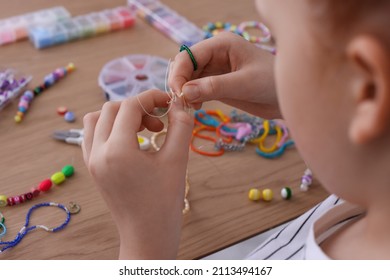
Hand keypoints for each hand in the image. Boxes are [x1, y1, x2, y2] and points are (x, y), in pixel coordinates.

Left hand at [82, 90, 192, 258]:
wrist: (147, 234)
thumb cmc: (164, 201)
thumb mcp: (177, 159)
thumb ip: (180, 126)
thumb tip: (179, 104)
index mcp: (117, 150)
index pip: (130, 106)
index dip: (152, 98)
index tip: (169, 102)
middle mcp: (97, 153)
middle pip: (111, 109)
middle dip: (137, 107)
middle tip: (159, 122)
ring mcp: (91, 161)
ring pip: (96, 119)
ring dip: (120, 116)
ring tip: (143, 129)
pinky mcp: (92, 168)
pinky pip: (92, 136)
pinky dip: (109, 128)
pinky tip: (130, 140)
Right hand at [169, 32, 280, 118]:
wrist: (288, 98)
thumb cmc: (272, 83)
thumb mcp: (244, 84)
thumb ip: (214, 87)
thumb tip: (185, 92)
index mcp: (221, 44)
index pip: (189, 56)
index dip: (179, 74)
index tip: (178, 95)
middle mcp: (215, 55)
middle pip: (185, 66)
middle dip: (180, 83)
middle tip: (182, 104)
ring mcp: (215, 70)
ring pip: (189, 79)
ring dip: (184, 92)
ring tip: (190, 107)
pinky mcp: (217, 84)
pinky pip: (197, 89)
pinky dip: (192, 98)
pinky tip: (196, 107)